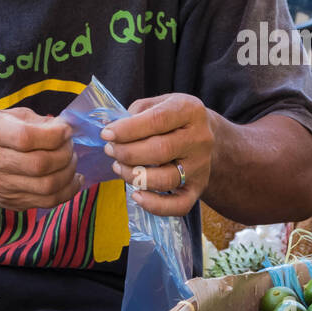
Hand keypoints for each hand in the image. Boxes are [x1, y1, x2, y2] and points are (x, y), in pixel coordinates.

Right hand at [0, 107, 80, 210]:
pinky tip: (73, 178)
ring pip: (47, 187)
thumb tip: (63, 128)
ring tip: (71, 160)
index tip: (65, 130)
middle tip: (69, 146)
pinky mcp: (11, 202)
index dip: (53, 135)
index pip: (26, 138)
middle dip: (65, 154)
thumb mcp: (3, 116)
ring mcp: (0, 186)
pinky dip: (67, 191)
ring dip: (68, 173)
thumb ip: (34, 120)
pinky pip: (47, 202)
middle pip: (39, 165)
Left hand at [101, 93, 213, 215]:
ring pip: (165, 179)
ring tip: (118, 167)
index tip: (106, 135)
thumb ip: (134, 114)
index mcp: (190, 110)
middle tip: (110, 150)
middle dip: (127, 153)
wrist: (205, 136)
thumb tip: (108, 129)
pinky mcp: (198, 187)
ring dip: (134, 176)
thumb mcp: (157, 104)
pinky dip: (155, 206)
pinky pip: (179, 205)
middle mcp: (200, 138)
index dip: (127, 129)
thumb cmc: (172, 119)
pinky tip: (136, 196)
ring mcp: (200, 165)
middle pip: (160, 150)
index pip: (157, 120)